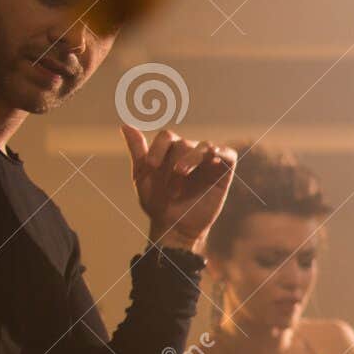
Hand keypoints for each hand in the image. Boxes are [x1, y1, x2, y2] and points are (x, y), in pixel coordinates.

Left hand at [121, 126, 235, 252]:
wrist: (175, 227)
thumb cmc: (158, 202)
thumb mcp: (143, 177)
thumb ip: (138, 151)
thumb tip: (125, 126)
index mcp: (171, 150)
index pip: (167, 137)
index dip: (158, 149)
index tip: (151, 167)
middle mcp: (190, 151)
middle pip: (183, 144)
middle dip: (173, 165)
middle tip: (170, 190)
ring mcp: (208, 161)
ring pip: (204, 146)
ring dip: (191, 159)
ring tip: (181, 173)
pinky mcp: (224, 172)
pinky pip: (228, 154)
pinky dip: (221, 152)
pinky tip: (212, 159)